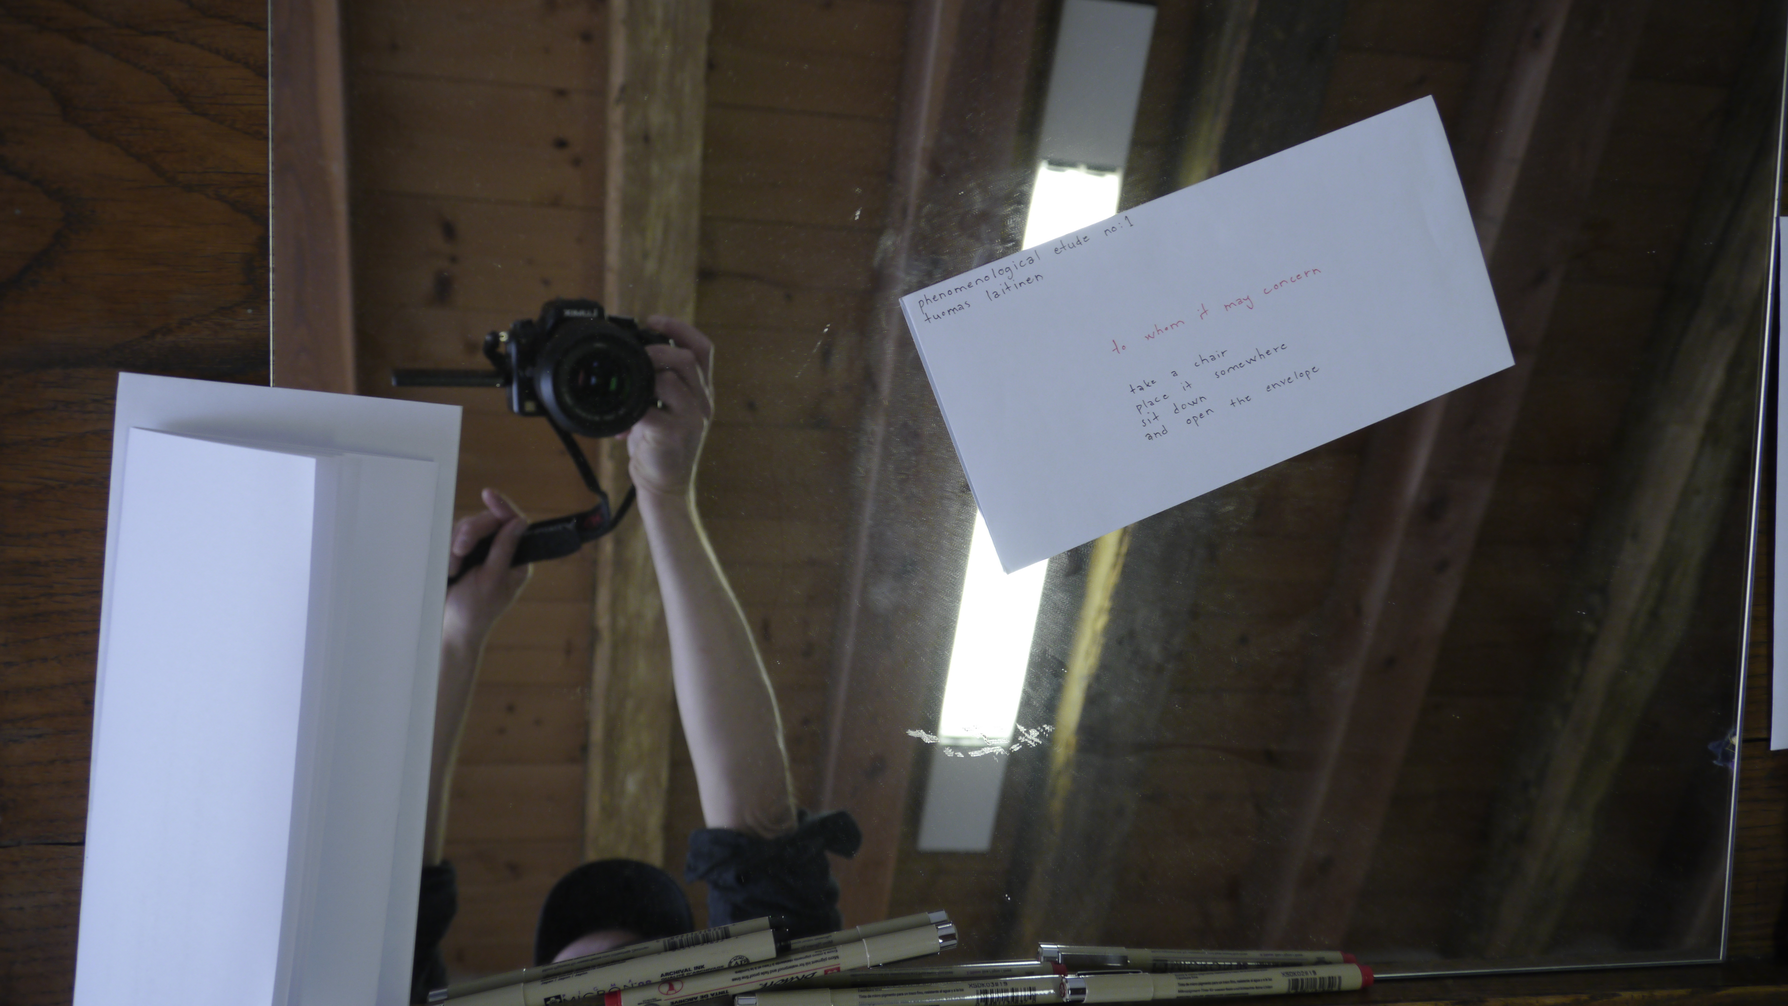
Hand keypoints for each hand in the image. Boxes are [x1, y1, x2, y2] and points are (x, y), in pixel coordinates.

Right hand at [443, 488, 532, 651]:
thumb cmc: (473, 611)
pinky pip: (453, 538)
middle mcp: (500, 553)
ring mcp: (480, 553)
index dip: (501, 507)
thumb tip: (520, 522)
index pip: (513, 524)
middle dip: (470, 534)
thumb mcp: (491, 580)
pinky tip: (448, 568)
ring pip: (468, 528)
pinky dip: (448, 550)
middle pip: (487, 522)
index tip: (488, 494)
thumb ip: (505, 550)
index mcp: (515, 559)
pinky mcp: (461, 555)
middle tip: (459, 551)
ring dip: (457, 545)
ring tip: (452, 569)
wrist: (449, 629)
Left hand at [619, 316, 714, 498]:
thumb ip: (655, 385)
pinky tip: (624, 416)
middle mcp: (702, 402)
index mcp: (701, 392)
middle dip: (658, 348)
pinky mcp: (675, 435)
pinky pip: (650, 409)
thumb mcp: (664, 410)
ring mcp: (692, 418)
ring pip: (672, 379)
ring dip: (645, 375)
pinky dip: (632, 408)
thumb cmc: (659, 447)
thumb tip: (629, 359)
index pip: (703, 349)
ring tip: (629, 384)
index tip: (654, 320)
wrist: (664, 486)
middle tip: (637, 353)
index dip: (680, 328)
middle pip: (688, 359)